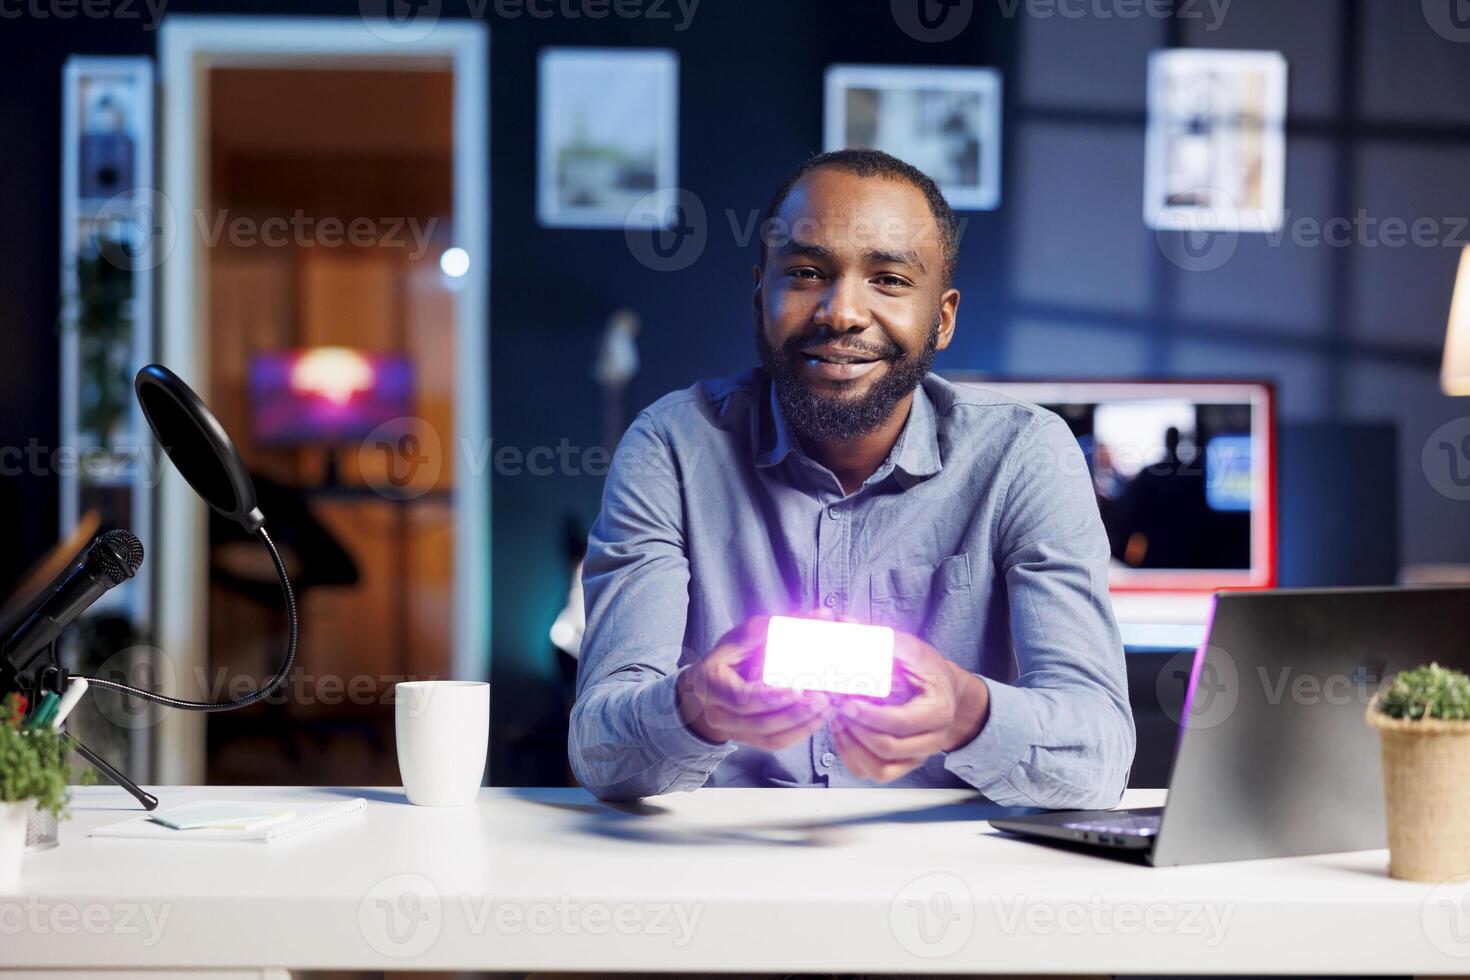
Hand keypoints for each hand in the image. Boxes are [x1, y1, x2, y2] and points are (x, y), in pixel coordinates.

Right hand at [675, 615, 833, 750]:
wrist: (708, 686)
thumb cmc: (729, 657)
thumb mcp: (743, 637)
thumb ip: (776, 627)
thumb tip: (823, 615)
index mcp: (711, 684)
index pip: (741, 697)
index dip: (769, 697)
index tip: (797, 689)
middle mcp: (718, 713)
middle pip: (759, 722)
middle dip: (794, 712)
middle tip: (823, 697)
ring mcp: (733, 732)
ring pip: (771, 737)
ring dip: (802, 723)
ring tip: (827, 706)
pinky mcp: (749, 741)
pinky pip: (777, 743)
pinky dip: (801, 732)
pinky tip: (819, 718)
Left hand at [831, 631, 988, 783]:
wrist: (943, 691)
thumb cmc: (927, 670)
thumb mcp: (912, 649)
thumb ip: (882, 640)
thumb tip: (845, 624)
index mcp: (938, 711)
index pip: (901, 722)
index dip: (870, 714)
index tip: (847, 700)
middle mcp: (932, 739)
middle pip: (888, 747)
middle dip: (856, 728)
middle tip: (837, 707)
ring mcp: (917, 756)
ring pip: (879, 768)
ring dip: (852, 745)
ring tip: (838, 720)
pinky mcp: (903, 765)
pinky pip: (874, 773)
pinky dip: (853, 758)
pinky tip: (843, 734)